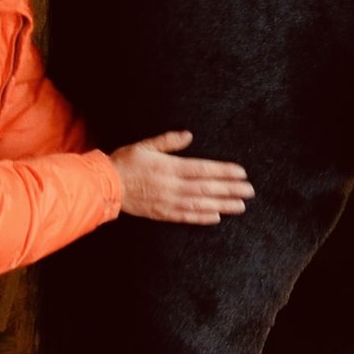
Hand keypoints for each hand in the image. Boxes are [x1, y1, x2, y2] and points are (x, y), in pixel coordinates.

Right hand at [112, 131, 252, 224]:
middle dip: (230, 189)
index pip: (203, 169)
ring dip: (222, 205)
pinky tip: (216, 217)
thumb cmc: (125, 162)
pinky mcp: (161, 213)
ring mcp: (167, 201)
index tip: (242, 173)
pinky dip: (201, 218)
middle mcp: (171, 186)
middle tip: (250, 191)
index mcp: (170, 167)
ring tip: (240, 206)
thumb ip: (168, 141)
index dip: (224, 172)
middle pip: (206, 188)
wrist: (104, 185)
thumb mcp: (146, 145)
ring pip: (200, 204)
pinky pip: (185, 217)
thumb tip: (189, 135)